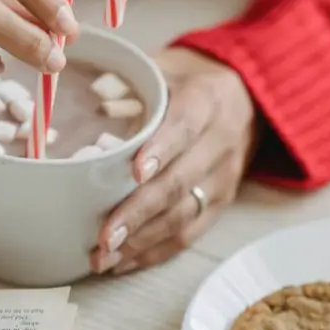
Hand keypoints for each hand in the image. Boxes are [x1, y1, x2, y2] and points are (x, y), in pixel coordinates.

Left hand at [92, 48, 258, 276]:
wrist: (247, 98)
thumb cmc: (190, 82)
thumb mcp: (167, 67)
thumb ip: (131, 81)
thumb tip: (82, 96)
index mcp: (206, 100)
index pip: (184, 127)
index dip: (161, 150)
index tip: (135, 173)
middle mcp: (220, 141)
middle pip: (181, 181)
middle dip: (140, 212)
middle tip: (106, 235)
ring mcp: (224, 176)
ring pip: (185, 215)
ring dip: (143, 240)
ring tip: (105, 257)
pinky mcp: (221, 202)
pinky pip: (190, 233)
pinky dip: (155, 251)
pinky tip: (124, 262)